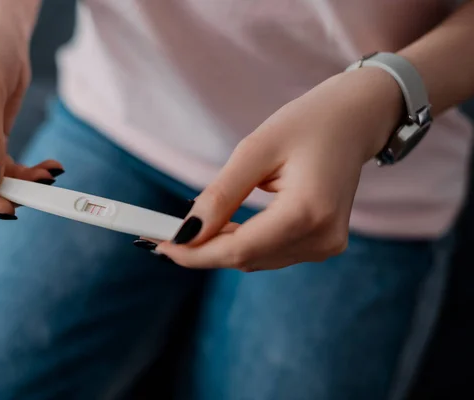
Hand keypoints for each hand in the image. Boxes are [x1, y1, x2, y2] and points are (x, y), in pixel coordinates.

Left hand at [156, 67, 403, 271]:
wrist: (356, 120)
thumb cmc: (308, 123)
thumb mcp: (256, 150)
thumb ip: (221, 195)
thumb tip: (186, 231)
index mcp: (308, 211)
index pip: (239, 249)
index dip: (195, 253)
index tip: (159, 244)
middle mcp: (322, 238)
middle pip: (245, 258)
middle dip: (201, 249)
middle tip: (163, 232)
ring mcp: (326, 245)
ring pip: (255, 260)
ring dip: (220, 246)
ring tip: (192, 224)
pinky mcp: (323, 244)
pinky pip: (270, 253)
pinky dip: (242, 243)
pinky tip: (224, 226)